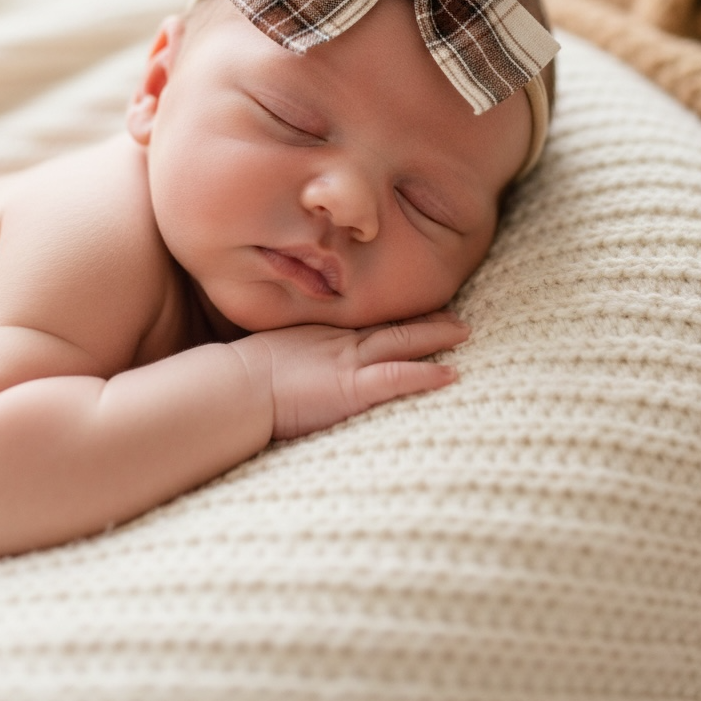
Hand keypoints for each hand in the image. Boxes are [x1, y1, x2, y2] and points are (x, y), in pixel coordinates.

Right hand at [231, 310, 467, 439]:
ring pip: (402, 343)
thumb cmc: (243, 377)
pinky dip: (425, 374)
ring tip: (464, 333)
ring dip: (436, 338)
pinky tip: (450, 373)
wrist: (235, 387)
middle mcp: (341, 344)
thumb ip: (294, 353)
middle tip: (456, 319)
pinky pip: (397, 377)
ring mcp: (349, 363)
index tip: (422, 312)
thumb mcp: (272, 354)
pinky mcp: (352, 388)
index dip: (398, 318)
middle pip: (392, 327)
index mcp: (323, 337)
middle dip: (427, 322)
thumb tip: (296, 364)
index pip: (369, 324)